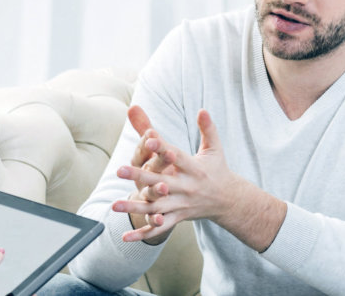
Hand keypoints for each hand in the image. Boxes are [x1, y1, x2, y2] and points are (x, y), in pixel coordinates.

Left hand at [112, 110, 272, 245]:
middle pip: (161, 182)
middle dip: (140, 177)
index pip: (176, 157)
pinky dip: (143, 233)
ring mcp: (182, 205)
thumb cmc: (217, 170)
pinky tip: (125, 236)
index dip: (162, 148)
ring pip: (156, 207)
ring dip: (135, 207)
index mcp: (194, 169)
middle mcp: (187, 188)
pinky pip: (159, 227)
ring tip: (114, 204)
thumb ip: (207, 128)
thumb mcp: (214, 148)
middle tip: (119, 170)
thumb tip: (202, 108)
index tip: (148, 139)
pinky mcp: (178, 218)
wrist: (229, 201)